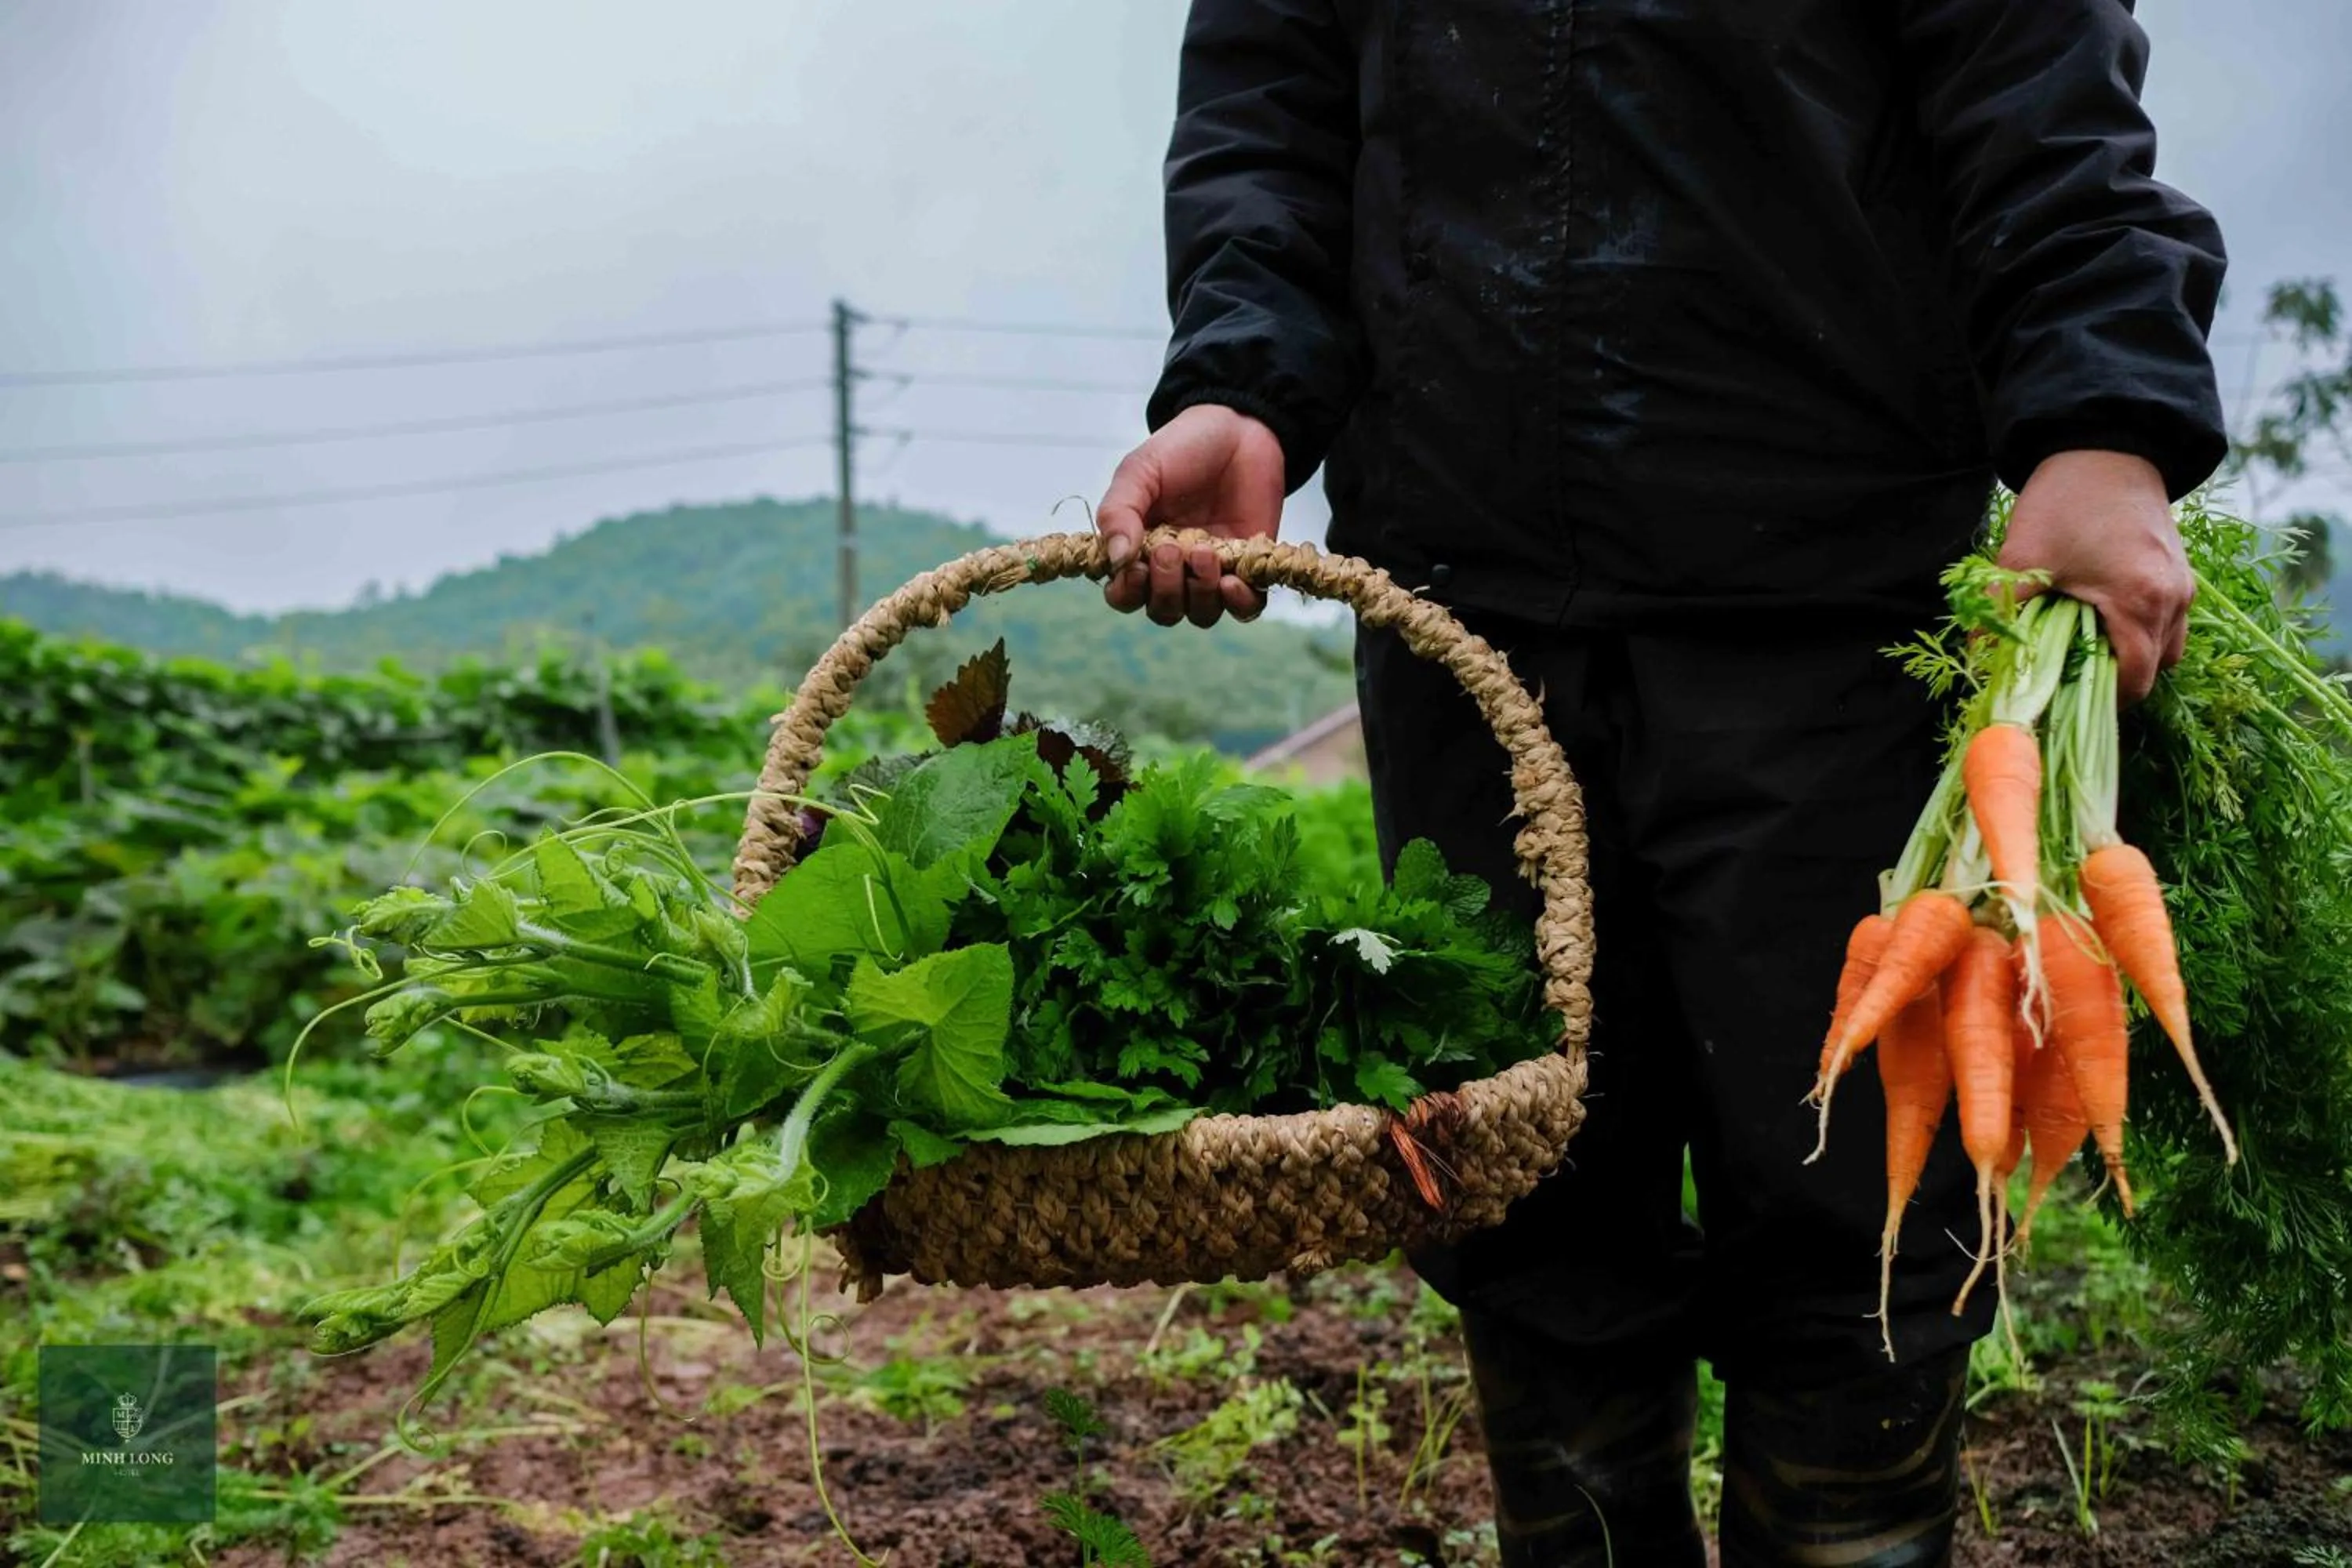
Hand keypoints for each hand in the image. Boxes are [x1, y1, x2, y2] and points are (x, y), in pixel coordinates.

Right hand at [1096, 404, 1284, 626]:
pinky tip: (1233, 580)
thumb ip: (1118, 512)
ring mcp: (1212, 570)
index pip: (1124, 594)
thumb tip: (1116, 560)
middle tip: (1172, 550)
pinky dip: (1239, 603)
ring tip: (1206, 552)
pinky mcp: (1249, 568)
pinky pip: (1246, 608)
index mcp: (1138, 548)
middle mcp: (1173, 568)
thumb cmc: (1182, 448)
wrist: (1240, 430)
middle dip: (1165, 590)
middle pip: (1162, 610)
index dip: (1127, 592)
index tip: (1136, 568)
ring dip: (1200, 593)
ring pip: (1201, 614)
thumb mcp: (1139, 471)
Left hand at [1997, 449, 2190, 704]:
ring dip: (2129, 657)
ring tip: (2084, 647)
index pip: (2134, 683)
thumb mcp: (2021, 559)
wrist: (2104, 446)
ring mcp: (2183, 585)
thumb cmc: (2065, 503)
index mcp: (2140, 602)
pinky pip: (2169, 621)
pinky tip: (2100, 619)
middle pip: (2153, 670)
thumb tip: (1977, 662)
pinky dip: (2140, 631)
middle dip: (2112, 681)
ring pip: (2166, 648)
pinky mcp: (2180, 572)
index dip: (2098, 701)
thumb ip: (1998, 613)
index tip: (2060, 699)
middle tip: (2068, 674)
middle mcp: (2174, 600)